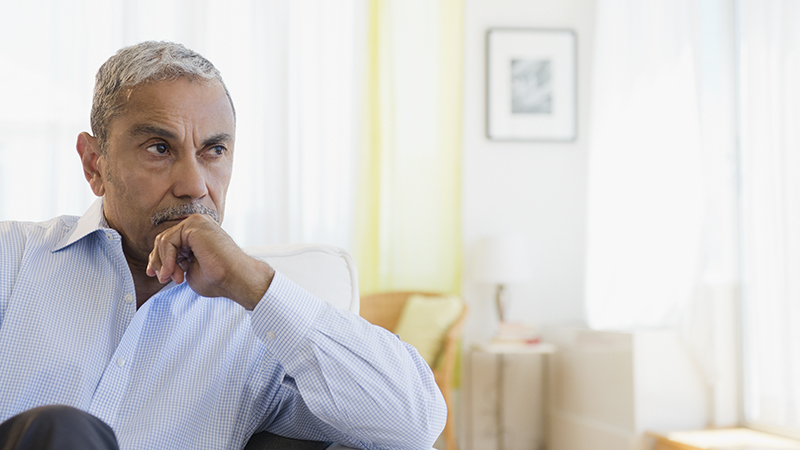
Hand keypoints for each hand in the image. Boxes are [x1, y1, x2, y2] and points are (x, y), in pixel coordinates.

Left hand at [145, 214, 274, 309]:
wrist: (235, 279)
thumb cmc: (219, 279)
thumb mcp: (189, 270)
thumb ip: (176, 263)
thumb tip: (157, 265)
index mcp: (198, 234)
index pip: (169, 243)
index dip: (159, 260)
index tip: (160, 277)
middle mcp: (197, 224)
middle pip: (163, 240)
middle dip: (159, 262)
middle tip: (164, 279)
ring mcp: (196, 222)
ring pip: (163, 241)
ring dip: (164, 263)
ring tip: (174, 279)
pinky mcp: (194, 224)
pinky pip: (168, 241)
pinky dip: (167, 259)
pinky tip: (175, 272)